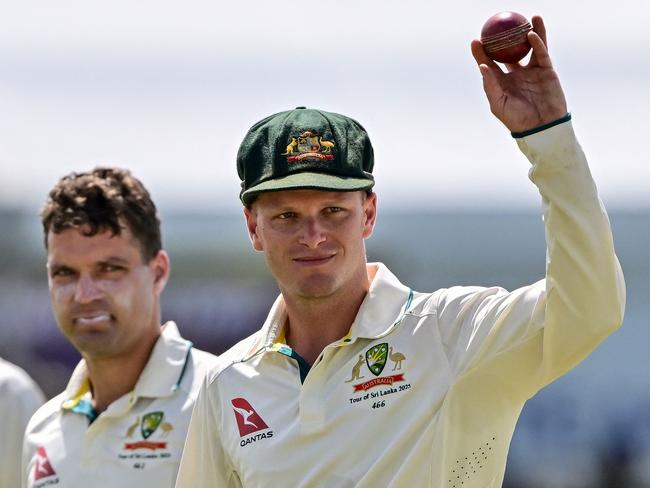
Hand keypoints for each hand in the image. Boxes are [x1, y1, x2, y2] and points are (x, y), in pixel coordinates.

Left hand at [471, 16, 567, 132]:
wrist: (542, 127)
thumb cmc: (517, 120)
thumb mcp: (499, 104)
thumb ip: (490, 85)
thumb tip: (482, 66)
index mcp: (501, 82)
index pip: (489, 63)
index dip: (482, 52)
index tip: (475, 40)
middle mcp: (515, 74)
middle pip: (508, 51)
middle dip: (503, 37)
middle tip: (498, 23)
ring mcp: (531, 71)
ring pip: (527, 47)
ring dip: (526, 32)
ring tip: (523, 18)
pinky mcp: (546, 70)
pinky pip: (541, 53)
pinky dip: (537, 42)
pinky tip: (532, 32)